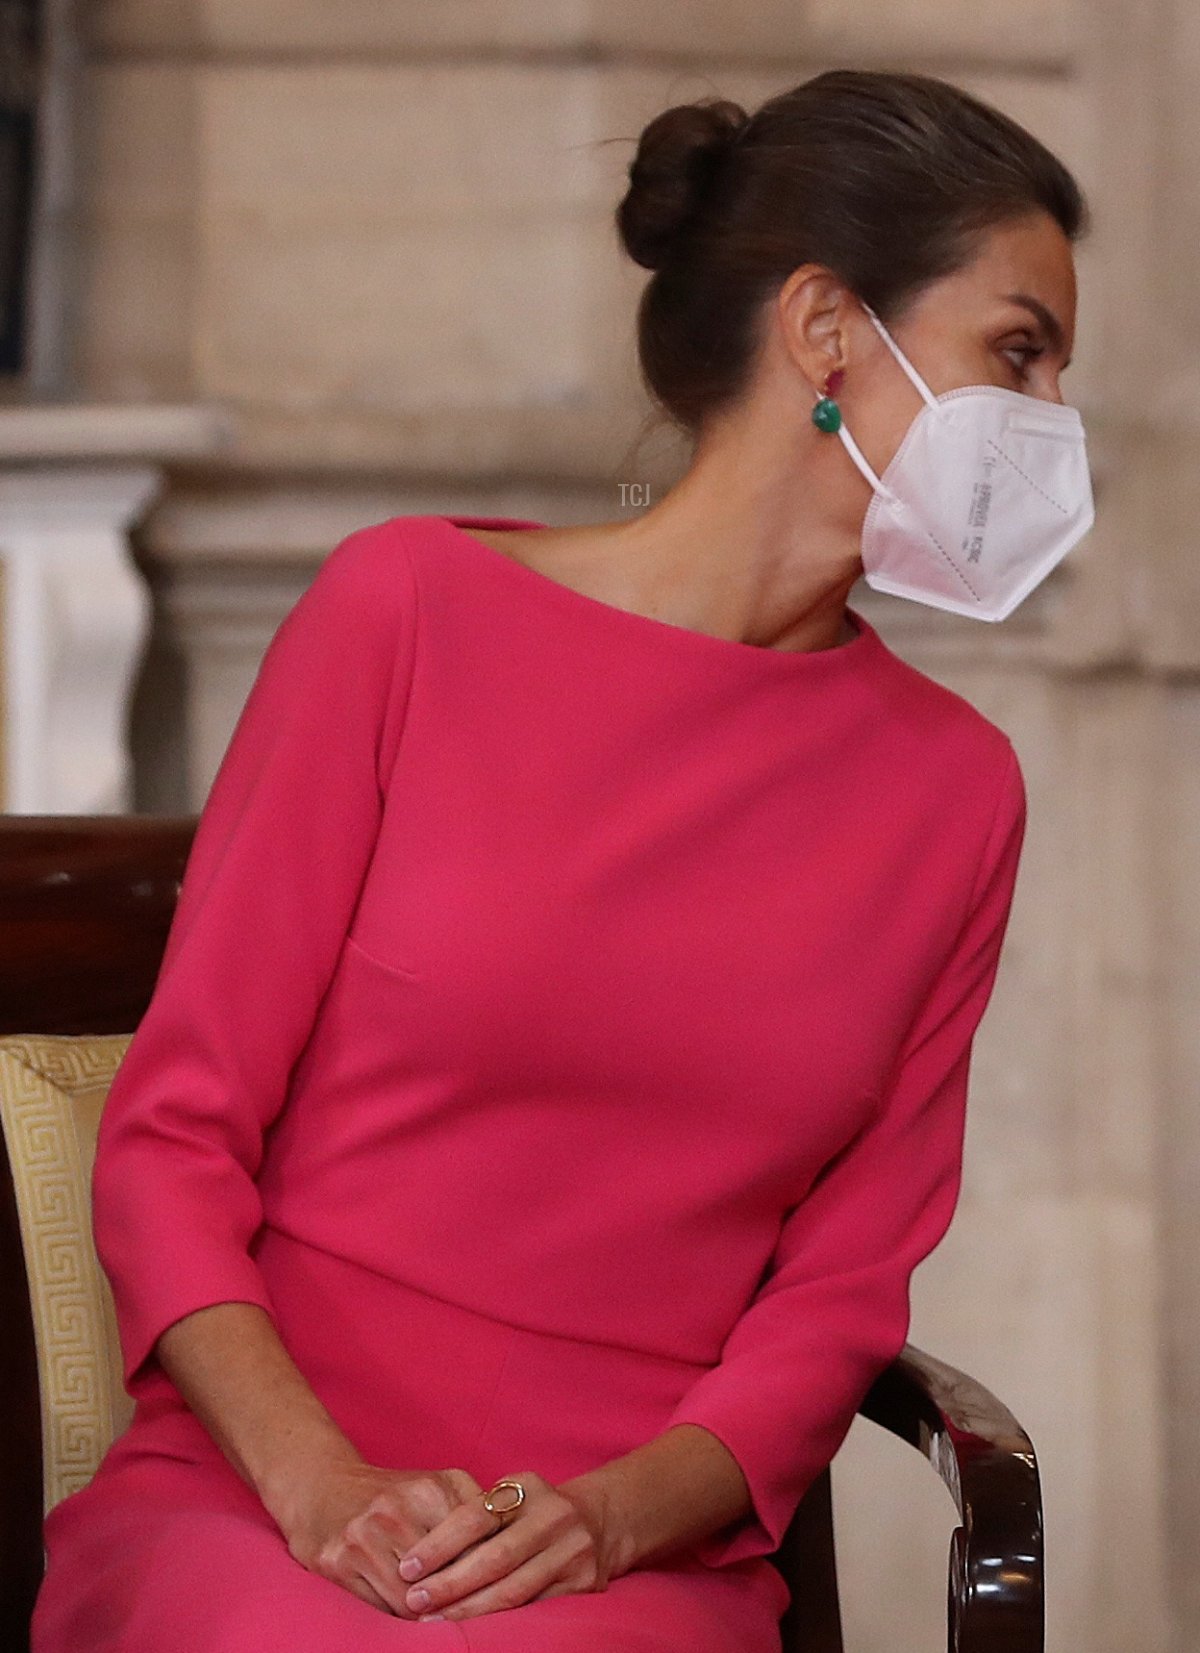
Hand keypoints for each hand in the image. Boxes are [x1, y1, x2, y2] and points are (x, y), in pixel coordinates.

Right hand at [279, 1461, 488, 1614]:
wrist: (322, 1487)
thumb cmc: (391, 1495)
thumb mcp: (436, 1488)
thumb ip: (472, 1513)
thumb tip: (512, 1555)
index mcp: (431, 1488)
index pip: (475, 1545)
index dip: (488, 1576)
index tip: (497, 1592)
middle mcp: (397, 1509)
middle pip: (445, 1579)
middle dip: (458, 1601)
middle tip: (470, 1616)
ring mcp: (364, 1536)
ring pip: (411, 1603)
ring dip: (427, 1617)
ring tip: (439, 1621)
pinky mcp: (337, 1561)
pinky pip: (379, 1608)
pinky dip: (396, 1619)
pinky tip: (406, 1614)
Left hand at [395, 1468, 627, 1622]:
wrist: (599, 1522)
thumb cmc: (533, 1513)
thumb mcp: (511, 1498)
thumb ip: (476, 1516)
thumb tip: (415, 1554)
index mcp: (528, 1487)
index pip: (476, 1515)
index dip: (439, 1543)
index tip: (407, 1567)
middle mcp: (554, 1515)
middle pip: (494, 1557)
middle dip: (449, 1584)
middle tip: (414, 1601)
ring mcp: (573, 1550)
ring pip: (513, 1590)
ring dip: (468, 1610)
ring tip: (434, 1620)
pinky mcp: (584, 1583)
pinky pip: (534, 1608)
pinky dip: (500, 1621)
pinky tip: (474, 1628)